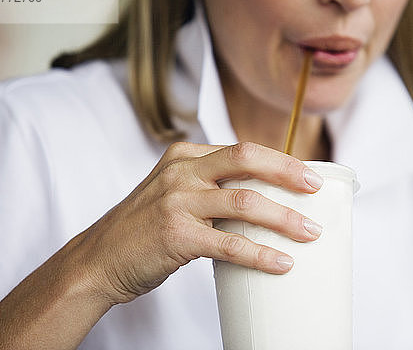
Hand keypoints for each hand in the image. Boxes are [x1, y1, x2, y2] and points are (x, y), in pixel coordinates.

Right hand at [72, 141, 323, 305]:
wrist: (97, 259)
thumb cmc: (142, 228)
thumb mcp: (173, 192)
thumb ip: (209, 187)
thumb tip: (261, 198)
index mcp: (184, 156)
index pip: (242, 149)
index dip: (279, 161)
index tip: (305, 175)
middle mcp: (182, 171)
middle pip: (247, 159)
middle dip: (288, 172)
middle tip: (316, 189)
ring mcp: (177, 201)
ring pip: (245, 201)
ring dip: (284, 218)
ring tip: (310, 232)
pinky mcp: (176, 235)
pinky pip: (230, 243)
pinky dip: (260, 254)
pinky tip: (281, 263)